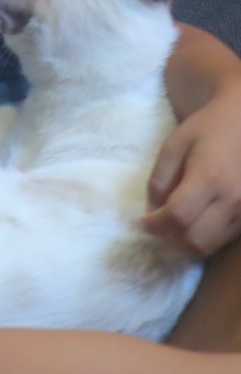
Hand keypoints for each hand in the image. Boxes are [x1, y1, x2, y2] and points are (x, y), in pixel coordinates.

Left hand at [143, 82, 240, 255]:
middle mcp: (233, 199)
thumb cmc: (209, 128)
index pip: (178, 217)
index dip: (155, 225)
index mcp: (210, 178)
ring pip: (210, 245)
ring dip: (186, 241)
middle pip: (195, 240)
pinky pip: (224, 239)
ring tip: (173, 224)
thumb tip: (151, 211)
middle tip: (156, 225)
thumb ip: (159, 180)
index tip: (141, 222)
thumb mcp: (174, 145)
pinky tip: (194, 221)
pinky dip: (204, 237)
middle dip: (169, 238)